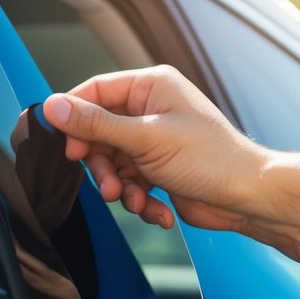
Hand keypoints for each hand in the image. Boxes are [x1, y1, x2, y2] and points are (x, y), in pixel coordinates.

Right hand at [42, 66, 267, 229]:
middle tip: (108, 187)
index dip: (75, 119)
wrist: (247, 197)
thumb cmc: (209, 158)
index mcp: (151, 86)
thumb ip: (96, 124)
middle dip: (101, 165)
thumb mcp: (145, 139)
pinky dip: (139, 200)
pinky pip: (131, 182)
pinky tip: (158, 212)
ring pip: (113, 163)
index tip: (66, 147)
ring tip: (135, 201)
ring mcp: (155, 141)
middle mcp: (151, 109)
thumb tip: (53, 107)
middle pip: (99, 133)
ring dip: (121, 188)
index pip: (94, 92)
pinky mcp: (159, 170)